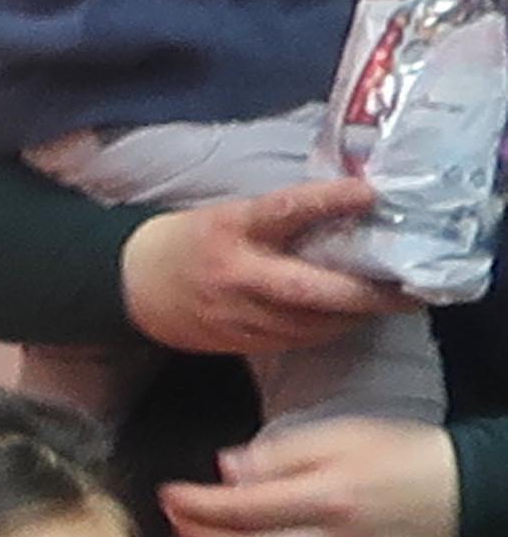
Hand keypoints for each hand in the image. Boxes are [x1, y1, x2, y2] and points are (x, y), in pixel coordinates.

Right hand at [118, 180, 394, 357]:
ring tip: (387, 304)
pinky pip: (295, 339)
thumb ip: (277, 219)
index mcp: (231, 230)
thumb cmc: (186, 242)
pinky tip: (344, 319)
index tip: (370, 194)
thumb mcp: (227, 216)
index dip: (329, 201)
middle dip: (365, 293)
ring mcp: (237, 315)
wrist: (128, 287)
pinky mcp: (237, 342)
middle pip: (312, 290)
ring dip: (352, 315)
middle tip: (408, 290)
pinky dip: (326, 329)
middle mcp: (237, 276)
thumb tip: (343, 211)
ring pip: (310, 323)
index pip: (285, 211)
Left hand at [163, 416, 468, 536]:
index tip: (170, 494)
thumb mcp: (341, 435)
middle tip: (172, 518)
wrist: (462, 492)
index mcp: (327, 496)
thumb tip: (226, 469)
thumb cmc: (400, 455)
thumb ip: (280, 454)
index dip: (197, 504)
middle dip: (198, 536)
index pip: (241, 508)